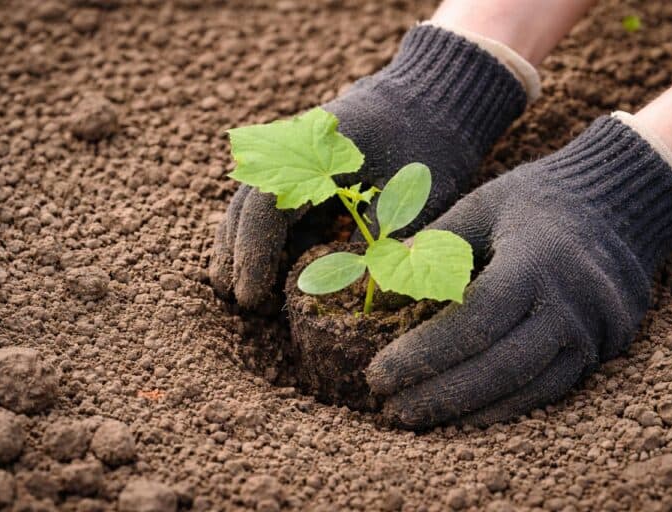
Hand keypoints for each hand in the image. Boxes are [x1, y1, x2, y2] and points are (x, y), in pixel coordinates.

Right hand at [209, 25, 525, 308]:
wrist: (436, 100)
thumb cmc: (432, 146)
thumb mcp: (416, 195)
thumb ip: (380, 237)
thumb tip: (348, 287)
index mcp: (316, 150)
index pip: (267, 206)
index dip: (254, 254)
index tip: (252, 296)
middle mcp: (295, 148)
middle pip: (246, 204)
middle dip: (237, 254)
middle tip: (238, 300)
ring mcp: (297, 154)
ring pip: (253, 204)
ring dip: (240, 245)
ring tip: (236, 289)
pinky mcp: (306, 165)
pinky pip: (274, 202)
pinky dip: (262, 234)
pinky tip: (260, 265)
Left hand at [367, 116, 671, 427]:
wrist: (620, 201)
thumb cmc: (538, 199)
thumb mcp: (481, 204)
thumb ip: (432, 245)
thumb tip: (382, 292)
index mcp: (535, 260)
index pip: (473, 321)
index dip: (423, 354)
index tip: (378, 374)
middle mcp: (570, 302)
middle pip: (499, 366)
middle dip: (439, 394)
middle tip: (390, 409)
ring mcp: (593, 330)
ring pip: (527, 388)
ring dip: (469, 412)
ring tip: (419, 418)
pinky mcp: (602, 348)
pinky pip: (551, 391)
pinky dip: (506, 409)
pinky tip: (467, 417)